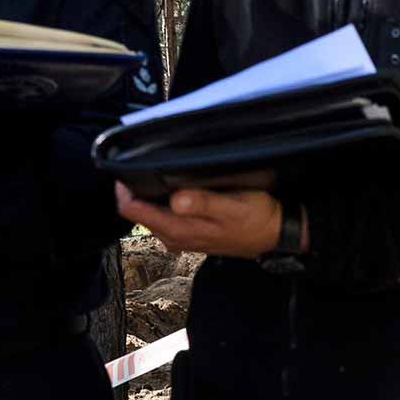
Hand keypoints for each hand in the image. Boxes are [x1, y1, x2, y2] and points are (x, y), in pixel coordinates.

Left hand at [115, 178, 286, 258]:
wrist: (275, 235)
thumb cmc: (257, 218)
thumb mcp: (234, 206)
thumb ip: (203, 203)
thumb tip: (175, 200)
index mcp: (179, 229)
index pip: (132, 209)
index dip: (124, 187)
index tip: (126, 163)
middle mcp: (173, 237)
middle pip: (136, 211)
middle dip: (134, 187)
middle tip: (141, 160)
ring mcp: (179, 238)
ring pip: (147, 214)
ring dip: (147, 194)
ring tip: (156, 170)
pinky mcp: (187, 235)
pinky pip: (161, 217)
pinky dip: (159, 202)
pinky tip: (172, 187)